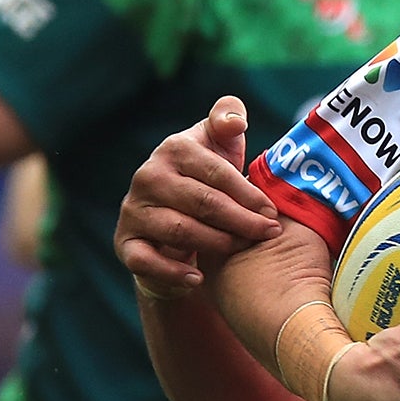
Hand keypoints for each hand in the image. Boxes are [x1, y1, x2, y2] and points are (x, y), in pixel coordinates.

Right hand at [116, 96, 280, 295]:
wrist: (172, 219)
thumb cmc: (207, 178)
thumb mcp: (218, 145)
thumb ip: (227, 121)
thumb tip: (235, 121)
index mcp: (174, 149)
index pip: (216, 172)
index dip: (247, 193)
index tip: (273, 211)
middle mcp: (148, 177)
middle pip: (202, 201)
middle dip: (241, 219)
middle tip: (269, 232)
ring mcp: (134, 210)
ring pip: (180, 230)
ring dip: (217, 243)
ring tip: (243, 249)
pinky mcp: (126, 242)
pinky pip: (145, 261)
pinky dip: (172, 271)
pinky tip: (199, 279)